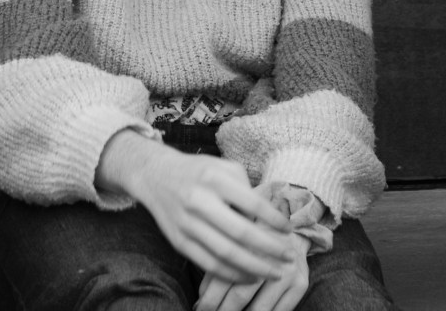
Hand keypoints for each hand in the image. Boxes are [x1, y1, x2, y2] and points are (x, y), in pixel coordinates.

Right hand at [99, 133, 296, 284]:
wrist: (155, 175)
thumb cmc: (199, 171)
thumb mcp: (223, 167)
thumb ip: (246, 189)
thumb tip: (267, 220)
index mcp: (214, 179)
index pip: (251, 203)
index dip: (274, 219)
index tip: (289, 230)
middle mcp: (199, 201)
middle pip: (240, 233)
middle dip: (269, 249)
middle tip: (289, 258)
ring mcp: (186, 224)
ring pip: (225, 253)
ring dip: (254, 267)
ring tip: (275, 273)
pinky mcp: (178, 242)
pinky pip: (208, 264)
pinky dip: (231, 274)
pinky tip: (249, 277)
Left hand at [197, 232, 310, 310]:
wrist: (294, 233)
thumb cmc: (255, 244)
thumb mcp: (233, 248)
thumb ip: (216, 271)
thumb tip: (201, 301)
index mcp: (247, 244)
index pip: (223, 279)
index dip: (209, 301)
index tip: (199, 310)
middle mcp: (268, 257)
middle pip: (239, 296)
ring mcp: (286, 273)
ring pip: (259, 309)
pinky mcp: (301, 285)